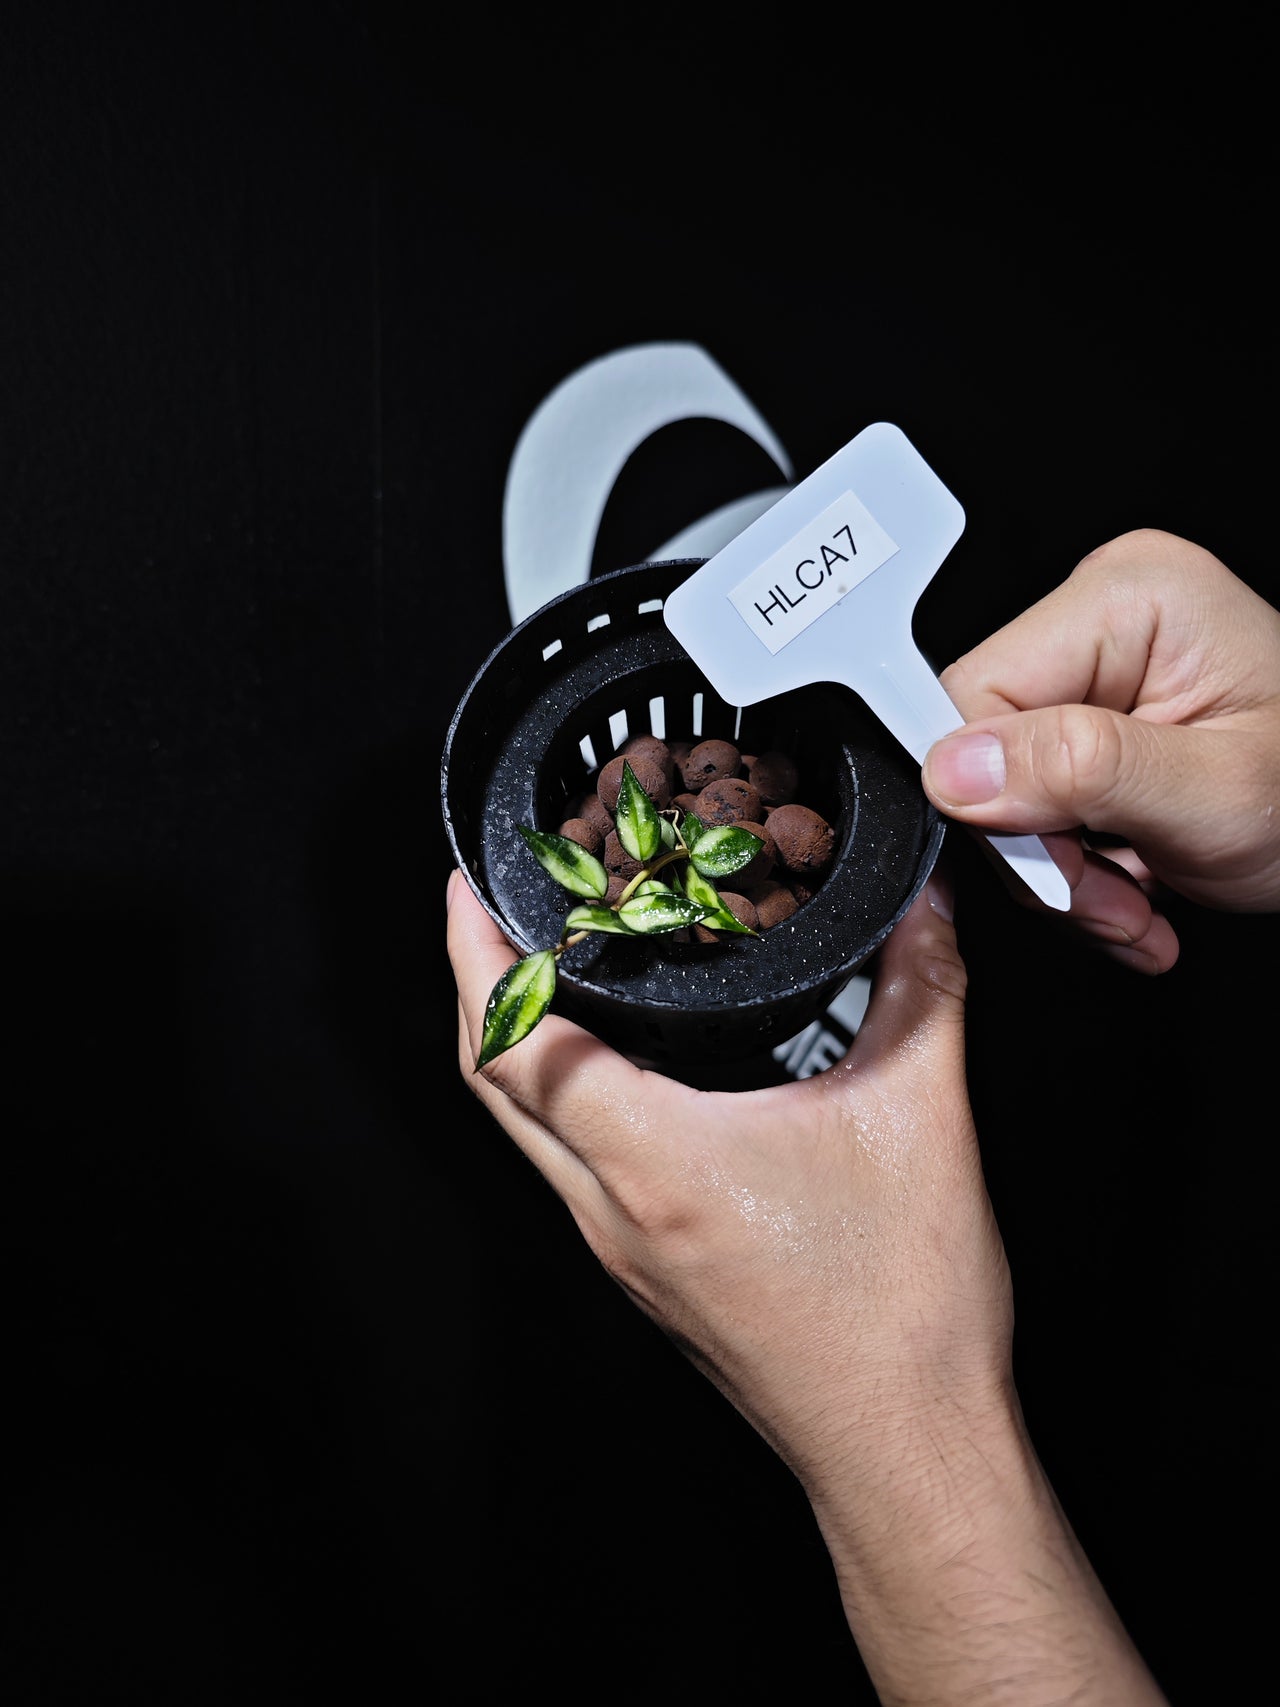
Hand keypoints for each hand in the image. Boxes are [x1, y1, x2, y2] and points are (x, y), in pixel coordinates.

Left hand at [445, 867, 1167, 1701]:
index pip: (515, 1044)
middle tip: (486, 907)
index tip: (469, 886)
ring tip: (546, 968)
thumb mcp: (923, 1122)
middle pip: (493, 1086)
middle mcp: (612, 1211)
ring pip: (527, 1132)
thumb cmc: (902, 1312)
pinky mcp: (647, 1275)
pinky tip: (615, 1068)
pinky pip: (570, 1168)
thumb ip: (923, 989)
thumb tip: (924, 902)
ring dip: (514, 1045)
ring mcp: (620, 1252)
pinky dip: (561, 1099)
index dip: (476, 954)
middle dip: (475, 985)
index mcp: (655, 1163)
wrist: (904, 1451)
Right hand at [922, 529, 1279, 973]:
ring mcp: (1098, 671)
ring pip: (1002, 790)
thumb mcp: (1213, 794)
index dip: (991, 797)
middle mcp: (1104, 618)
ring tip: (1134, 903)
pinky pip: (1034, 802)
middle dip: (1039, 848)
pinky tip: (1131, 888)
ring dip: (1061, 874)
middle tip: (1109, 901)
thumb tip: (954, 766)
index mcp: (1127, 596)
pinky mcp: (1095, 723)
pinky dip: (1075, 868)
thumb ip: (1080, 771)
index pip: (976, 693)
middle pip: (983, 747)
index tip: (1053, 869)